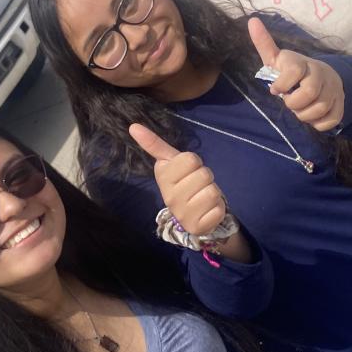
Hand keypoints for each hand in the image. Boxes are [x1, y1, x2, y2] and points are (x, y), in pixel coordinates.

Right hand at [129, 122, 226, 236]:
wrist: (191, 213)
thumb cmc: (183, 182)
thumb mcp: (171, 162)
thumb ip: (154, 145)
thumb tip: (133, 125)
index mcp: (162, 177)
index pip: (191, 159)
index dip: (194, 162)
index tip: (187, 171)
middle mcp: (169, 197)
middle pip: (204, 174)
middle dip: (205, 177)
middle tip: (196, 185)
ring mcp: (182, 214)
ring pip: (213, 191)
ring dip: (213, 192)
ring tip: (202, 198)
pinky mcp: (197, 226)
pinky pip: (218, 208)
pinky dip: (217, 208)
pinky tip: (207, 211)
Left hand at [249, 17, 344, 130]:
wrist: (324, 76)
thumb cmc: (293, 70)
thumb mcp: (277, 58)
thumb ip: (264, 43)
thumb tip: (252, 20)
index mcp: (303, 62)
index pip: (295, 70)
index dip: (282, 84)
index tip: (275, 90)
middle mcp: (321, 73)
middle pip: (309, 92)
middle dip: (294, 103)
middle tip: (290, 101)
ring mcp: (334, 89)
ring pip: (320, 109)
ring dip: (304, 115)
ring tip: (301, 108)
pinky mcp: (341, 104)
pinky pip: (330, 121)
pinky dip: (317, 124)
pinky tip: (312, 115)